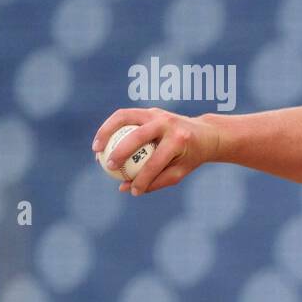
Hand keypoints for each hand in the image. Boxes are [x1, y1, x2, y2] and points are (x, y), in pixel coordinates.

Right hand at [91, 108, 217, 194]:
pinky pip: (124, 116)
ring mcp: (157, 113)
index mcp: (179, 140)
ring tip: (96, 150)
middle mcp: (168, 123)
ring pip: (124, 118)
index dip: (142, 179)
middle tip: (108, 167)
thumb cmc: (190, 156)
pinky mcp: (150, 111)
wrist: (205, 134)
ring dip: (106, 132)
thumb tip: (126, 189)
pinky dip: (110, 126)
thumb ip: (155, 181)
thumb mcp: (179, 171)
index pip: (156, 162)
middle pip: (138, 137)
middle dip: (121, 152)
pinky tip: (101, 141)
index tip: (133, 191)